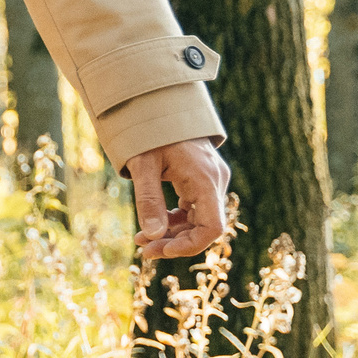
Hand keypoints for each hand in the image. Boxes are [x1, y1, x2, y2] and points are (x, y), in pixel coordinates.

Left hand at [124, 137, 231, 258]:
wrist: (159, 106)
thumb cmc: (150, 132)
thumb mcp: (143, 165)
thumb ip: (148, 200)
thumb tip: (152, 236)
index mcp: (205, 179)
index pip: (212, 226)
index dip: (190, 245)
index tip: (161, 251)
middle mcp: (215, 181)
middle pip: (204, 226)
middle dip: (175, 242)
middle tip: (144, 250)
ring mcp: (211, 181)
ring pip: (199, 219)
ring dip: (173, 233)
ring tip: (142, 240)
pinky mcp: (203, 181)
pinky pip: (195, 209)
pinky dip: (176, 220)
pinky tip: (154, 226)